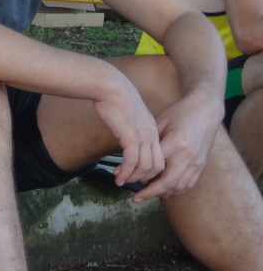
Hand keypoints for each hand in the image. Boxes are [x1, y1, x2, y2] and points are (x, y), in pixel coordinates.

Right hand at [92, 76, 165, 193]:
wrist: (111, 87)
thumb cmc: (115, 98)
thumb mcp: (130, 115)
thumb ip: (132, 127)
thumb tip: (126, 136)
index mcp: (153, 130)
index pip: (160, 157)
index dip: (151, 170)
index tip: (139, 176)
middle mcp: (151, 135)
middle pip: (158, 166)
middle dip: (146, 179)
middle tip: (132, 183)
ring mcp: (143, 136)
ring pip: (145, 167)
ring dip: (133, 178)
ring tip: (121, 182)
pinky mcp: (130, 136)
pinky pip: (132, 161)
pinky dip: (125, 172)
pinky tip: (117, 177)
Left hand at [131, 93, 221, 202]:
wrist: (206, 110)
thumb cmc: (180, 113)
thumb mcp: (160, 121)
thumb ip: (149, 139)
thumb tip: (133, 155)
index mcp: (175, 143)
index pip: (154, 166)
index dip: (138, 174)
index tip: (126, 178)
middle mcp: (187, 156)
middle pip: (167, 182)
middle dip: (150, 193)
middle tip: (136, 199)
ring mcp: (197, 162)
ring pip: (179, 187)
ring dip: (163, 193)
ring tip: (148, 194)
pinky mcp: (202, 165)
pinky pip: (189, 184)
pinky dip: (176, 190)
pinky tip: (165, 190)